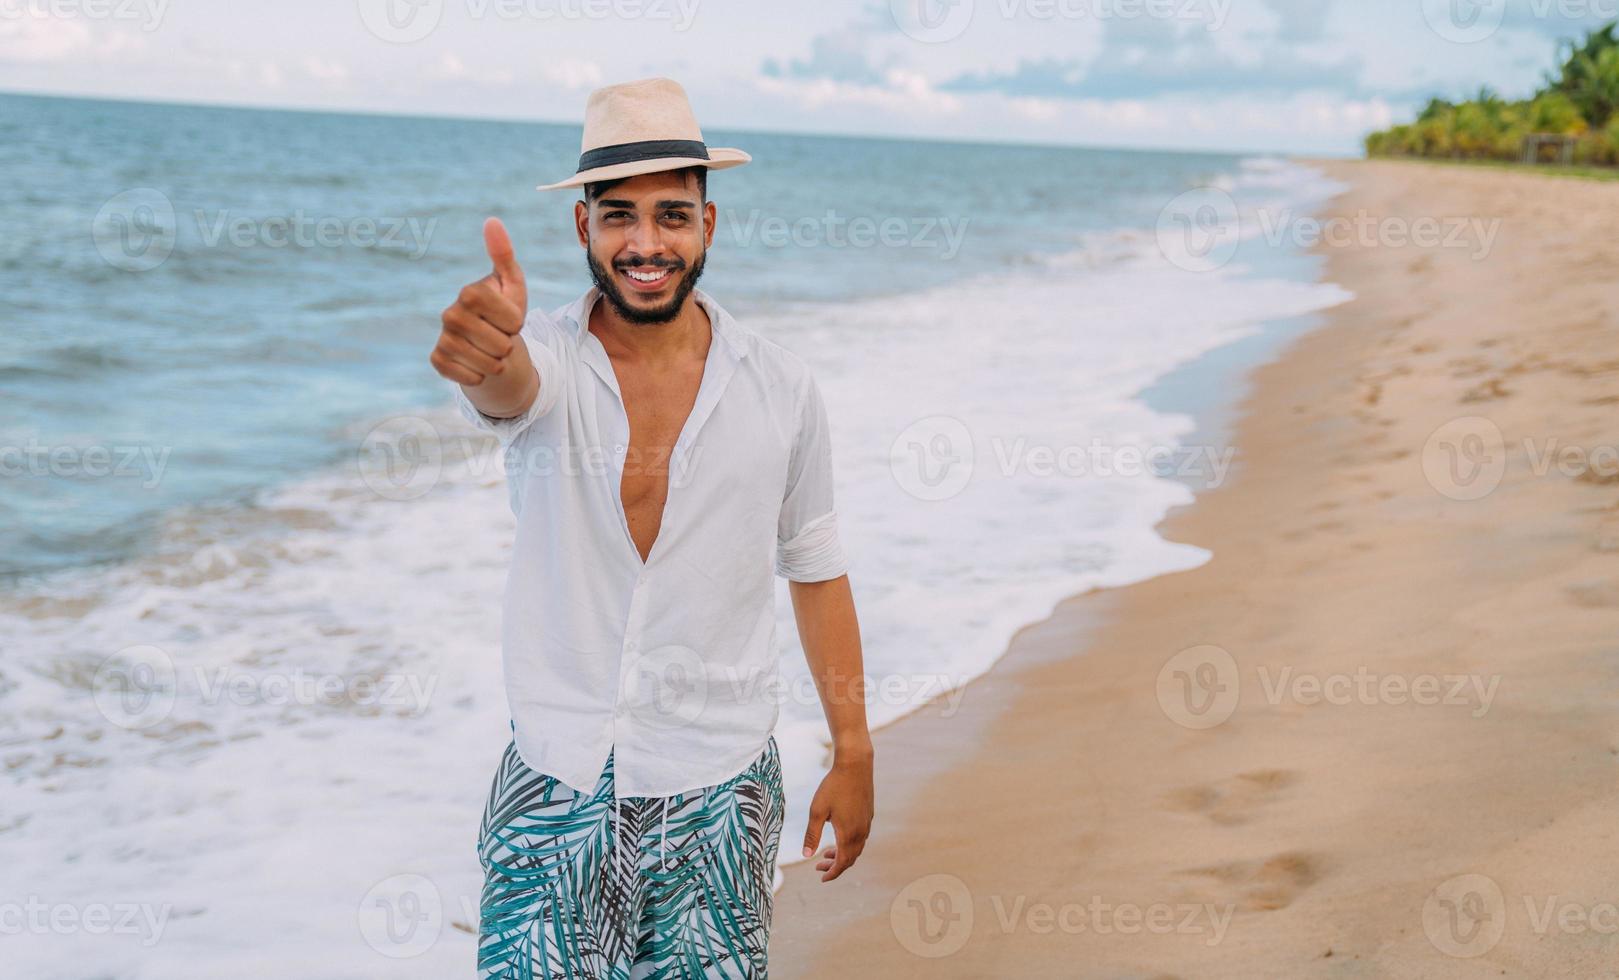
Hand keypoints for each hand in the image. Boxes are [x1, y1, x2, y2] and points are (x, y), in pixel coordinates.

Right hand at [429, 217, 529, 386]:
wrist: (490, 342)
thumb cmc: (505, 310)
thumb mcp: (513, 285)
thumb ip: (504, 255)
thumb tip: (492, 221)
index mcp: (470, 293)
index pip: (510, 320)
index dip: (517, 323)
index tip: (511, 318)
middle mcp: (450, 314)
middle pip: (500, 345)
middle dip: (509, 346)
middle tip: (500, 336)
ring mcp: (443, 338)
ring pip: (487, 365)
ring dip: (497, 363)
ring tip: (491, 349)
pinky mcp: (438, 360)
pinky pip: (469, 378)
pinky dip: (481, 376)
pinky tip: (476, 364)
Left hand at [801, 747, 873, 881]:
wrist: (855, 766)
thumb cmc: (833, 787)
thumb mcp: (817, 811)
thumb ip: (812, 835)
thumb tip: (806, 856)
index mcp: (848, 834)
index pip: (842, 863)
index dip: (832, 874)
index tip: (821, 878)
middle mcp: (861, 832)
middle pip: (850, 858)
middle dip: (835, 866)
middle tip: (819, 866)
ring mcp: (867, 823)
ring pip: (856, 848)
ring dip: (843, 854)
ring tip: (826, 853)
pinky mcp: (868, 814)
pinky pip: (861, 837)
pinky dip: (850, 844)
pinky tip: (839, 836)